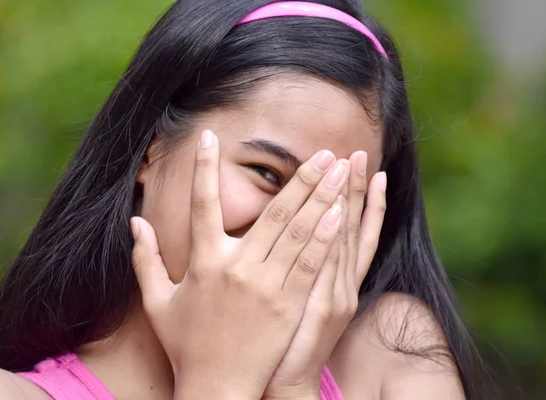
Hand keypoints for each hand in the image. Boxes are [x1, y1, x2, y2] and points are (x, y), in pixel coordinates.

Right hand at [130, 130, 347, 399]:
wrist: (218, 390)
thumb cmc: (186, 345)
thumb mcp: (158, 302)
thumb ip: (145, 259)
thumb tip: (135, 221)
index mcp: (202, 263)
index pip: (201, 205)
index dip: (204, 169)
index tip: (211, 138)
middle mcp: (237, 268)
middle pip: (272, 212)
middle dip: (300, 178)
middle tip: (322, 151)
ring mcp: (267, 286)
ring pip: (298, 232)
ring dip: (321, 197)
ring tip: (340, 169)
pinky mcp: (290, 305)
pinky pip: (311, 263)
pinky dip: (325, 235)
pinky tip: (340, 212)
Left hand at [263, 151, 386, 399]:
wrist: (286, 381)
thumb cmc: (287, 339)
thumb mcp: (302, 298)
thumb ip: (304, 265)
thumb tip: (293, 233)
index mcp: (340, 279)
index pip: (356, 230)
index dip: (364, 198)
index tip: (366, 167)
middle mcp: (344, 283)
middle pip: (353, 227)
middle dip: (355, 189)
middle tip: (357, 153)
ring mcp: (336, 295)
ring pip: (344, 239)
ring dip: (348, 202)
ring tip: (351, 168)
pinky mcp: (321, 308)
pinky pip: (328, 264)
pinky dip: (334, 238)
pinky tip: (335, 211)